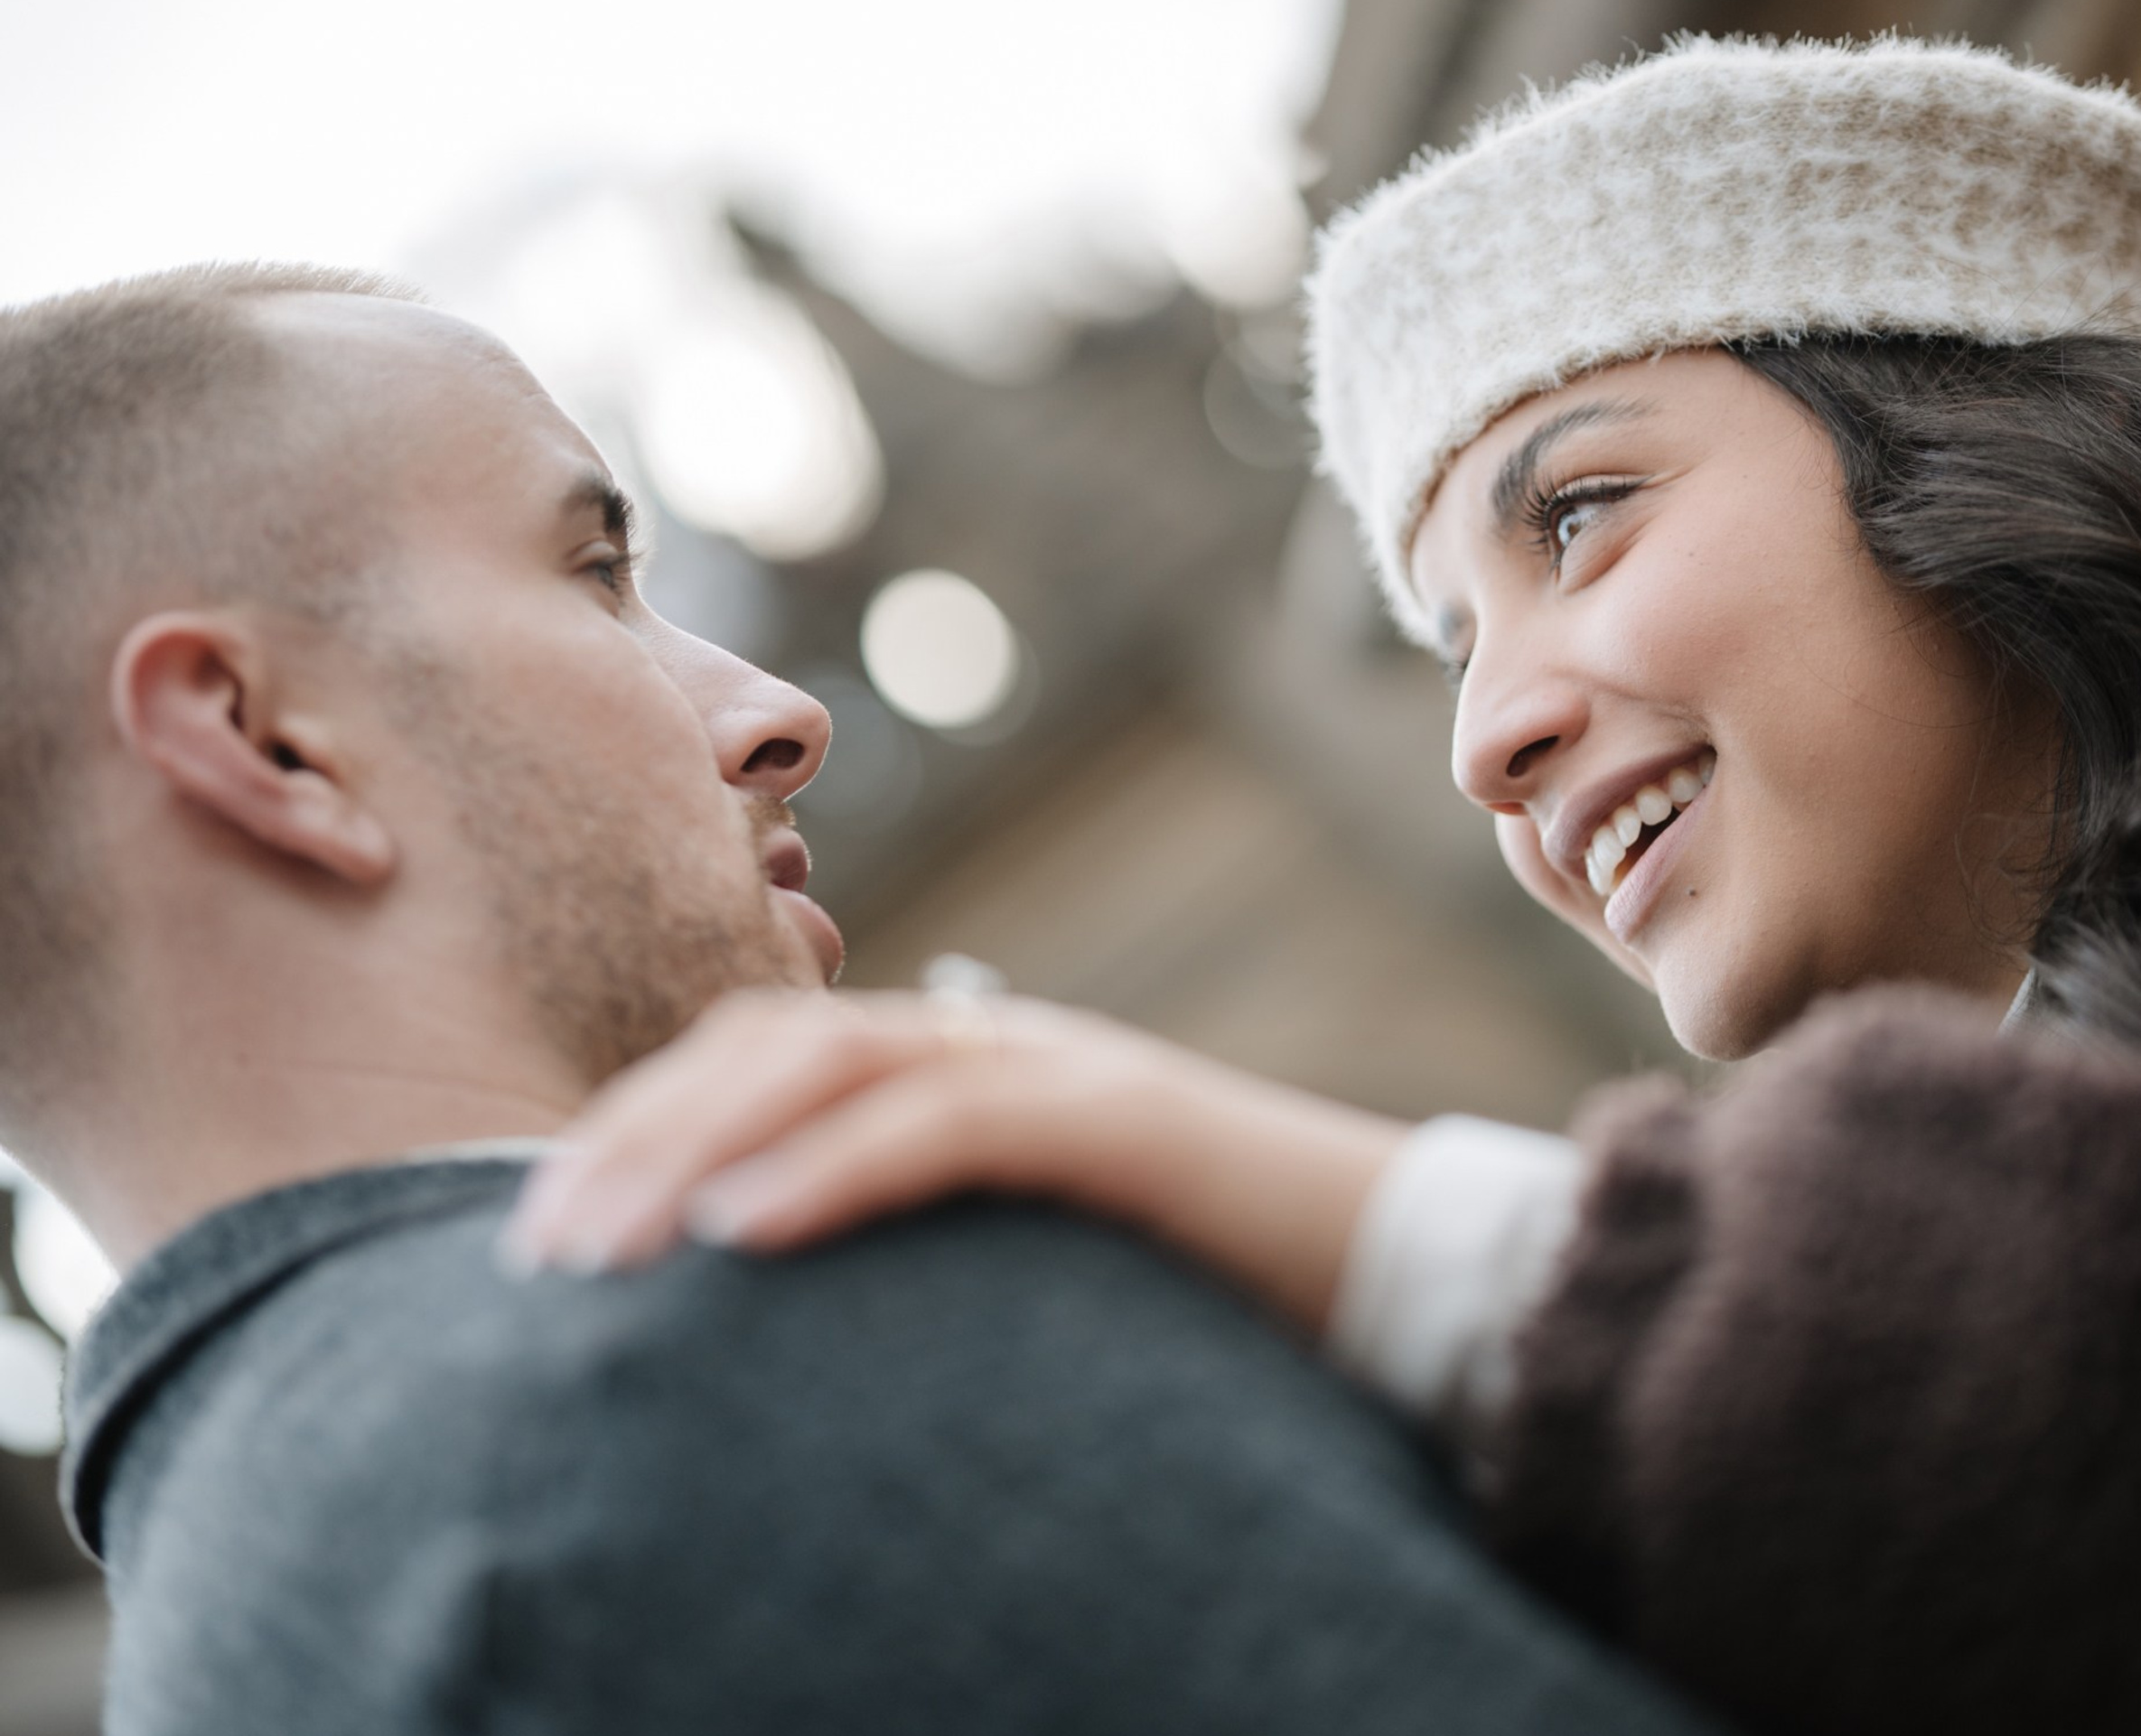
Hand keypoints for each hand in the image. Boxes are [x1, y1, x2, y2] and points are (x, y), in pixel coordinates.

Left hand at [502, 987, 1410, 1336]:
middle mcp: (990, 1044)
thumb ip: (916, 1255)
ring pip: (835, 1057)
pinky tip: (740, 1233)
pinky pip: (949, 1123)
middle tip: (531, 1251)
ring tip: (597, 1246)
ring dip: (697, 1143)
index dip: (643, 1125)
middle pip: (772, 1041)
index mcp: (958, 1069)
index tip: (544, 1229)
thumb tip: (771, 1315)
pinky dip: (834, 1167)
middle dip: (637, 1134)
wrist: (1392, 1265)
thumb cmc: (1201, 1286)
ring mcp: (1055, 1066)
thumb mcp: (1021, 1264)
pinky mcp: (1116, 1119)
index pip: (765, 1058)